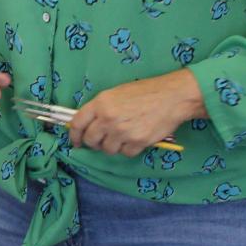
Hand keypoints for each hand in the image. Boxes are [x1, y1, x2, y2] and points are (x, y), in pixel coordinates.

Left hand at [68, 70, 204, 157]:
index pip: (77, 123)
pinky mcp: (137, 142)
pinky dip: (128, 149)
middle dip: (93, 143)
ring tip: (122, 137)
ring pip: (107, 149)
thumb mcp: (115, 94)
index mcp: (100, 104)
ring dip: (112, 146)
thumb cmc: (144, 92)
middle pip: (91, 140)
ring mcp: (122, 132)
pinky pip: (125, 153)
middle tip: (101, 140)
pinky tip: (134, 139)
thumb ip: (100, 108)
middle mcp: (108, 119)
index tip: (76, 141)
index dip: (74, 135)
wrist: (171, 97)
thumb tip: (89, 123)